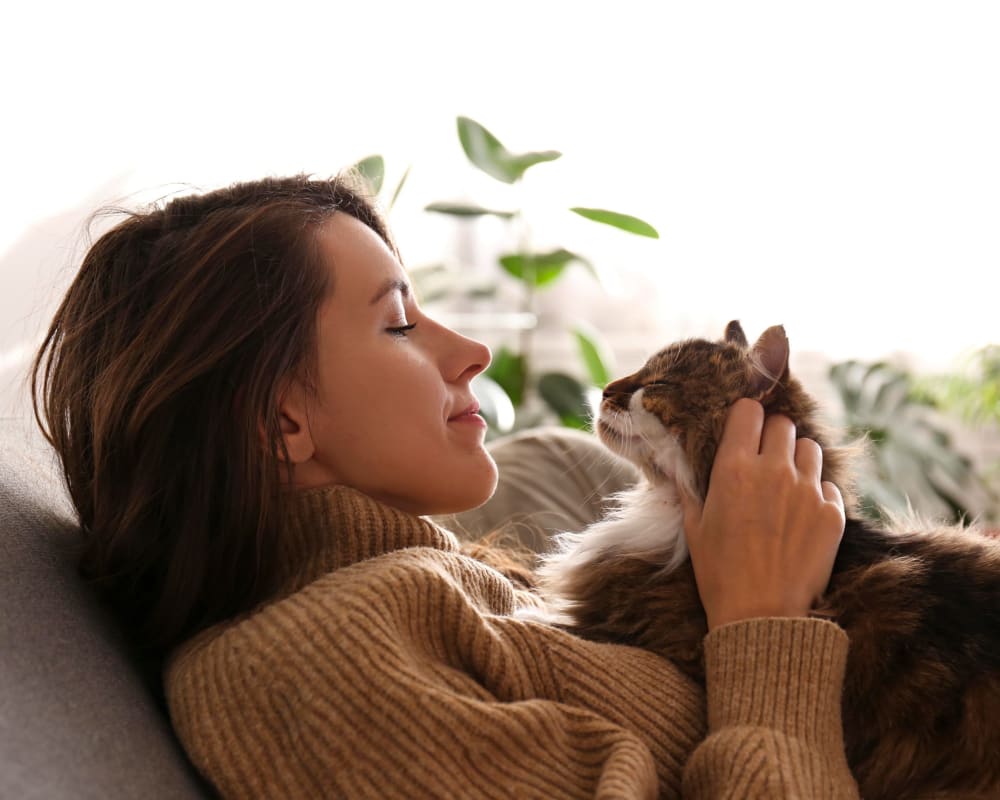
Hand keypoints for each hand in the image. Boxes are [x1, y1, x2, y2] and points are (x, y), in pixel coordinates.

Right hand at [679, 398, 844, 629]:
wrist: (761, 617)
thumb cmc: (719, 573)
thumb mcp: (694, 527)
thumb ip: (689, 488)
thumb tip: (674, 463)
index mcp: (734, 468)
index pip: (748, 411)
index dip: (745, 417)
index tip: (743, 430)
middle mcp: (774, 471)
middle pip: (782, 424)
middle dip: (772, 436)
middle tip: (764, 459)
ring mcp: (808, 490)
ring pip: (810, 448)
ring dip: (798, 460)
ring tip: (786, 485)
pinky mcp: (833, 513)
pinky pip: (828, 485)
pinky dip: (817, 494)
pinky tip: (802, 516)